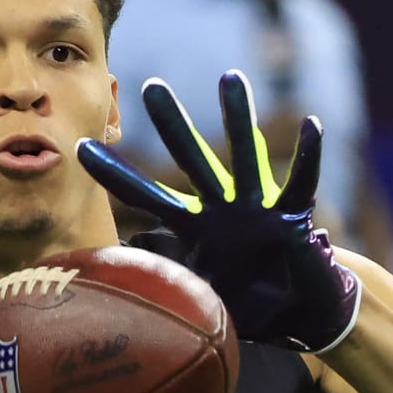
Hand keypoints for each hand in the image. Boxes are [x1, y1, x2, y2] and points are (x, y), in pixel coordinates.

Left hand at [77, 71, 360, 352]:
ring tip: (230, 78)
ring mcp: (257, 205)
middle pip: (191, 158)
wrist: (298, 314)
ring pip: (245, 155)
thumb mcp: (201, 293)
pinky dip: (309, 155)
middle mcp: (223, 206)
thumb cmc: (250, 303)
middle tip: (150, 86)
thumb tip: (130, 251)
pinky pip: (301, 181)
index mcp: (195, 226)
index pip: (147, 195)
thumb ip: (169, 273)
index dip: (116, 175)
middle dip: (173, 124)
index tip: (82, 149)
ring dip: (238, 117)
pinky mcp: (292, 214)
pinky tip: (311, 124)